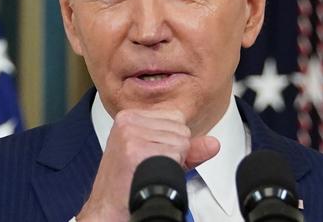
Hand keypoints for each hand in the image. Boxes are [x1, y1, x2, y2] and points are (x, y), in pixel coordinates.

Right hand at [76, 108, 219, 220]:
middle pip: (181, 128)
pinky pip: (176, 153)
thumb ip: (187, 148)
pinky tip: (150, 173)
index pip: (175, 116)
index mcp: (130, 116)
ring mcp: (131, 134)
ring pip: (181, 141)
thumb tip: (213, 144)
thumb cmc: (129, 182)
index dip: (172, 140)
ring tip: (148, 169)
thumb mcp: (157, 156)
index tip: (153, 152)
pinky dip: (170, 167)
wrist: (109, 206)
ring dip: (172, 160)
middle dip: (174, 150)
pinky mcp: (136, 149)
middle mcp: (129, 120)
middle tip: (150, 164)